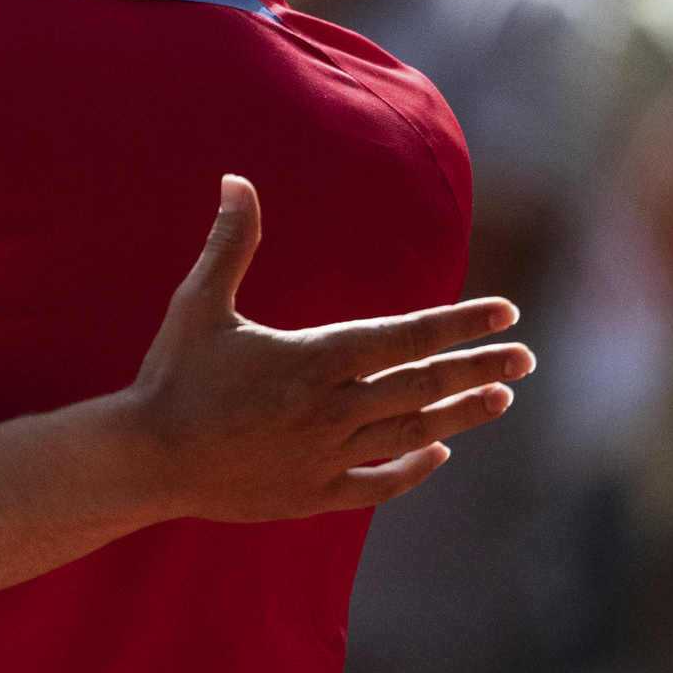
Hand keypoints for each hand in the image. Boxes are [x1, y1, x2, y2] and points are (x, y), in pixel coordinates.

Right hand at [116, 176, 533, 524]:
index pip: (407, 337)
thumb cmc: (172, 377)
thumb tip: (237, 179)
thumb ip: (231, 242)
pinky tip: (439, 451)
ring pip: (412, 433)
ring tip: (500, 399)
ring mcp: (325, 455)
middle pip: (424, 386)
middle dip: (480, 368)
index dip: (460, 324)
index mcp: (314, 358)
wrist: (146, 460)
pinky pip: (378, 483)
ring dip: (461, 415)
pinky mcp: (311, 492)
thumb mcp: (199, 303)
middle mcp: (331, 408)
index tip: (506, 314)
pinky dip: (413, 468)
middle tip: (526, 358)